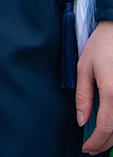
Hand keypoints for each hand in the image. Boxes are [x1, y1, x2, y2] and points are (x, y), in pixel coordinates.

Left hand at [78, 21, 112, 151]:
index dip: (95, 142)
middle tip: (92, 149)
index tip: (86, 148)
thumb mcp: (84, 67)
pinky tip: (112, 128)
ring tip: (102, 141)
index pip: (105, 128)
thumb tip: (82, 121)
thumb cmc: (101, 45)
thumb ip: (83, 96)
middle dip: (104, 145)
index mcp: (111, 91)